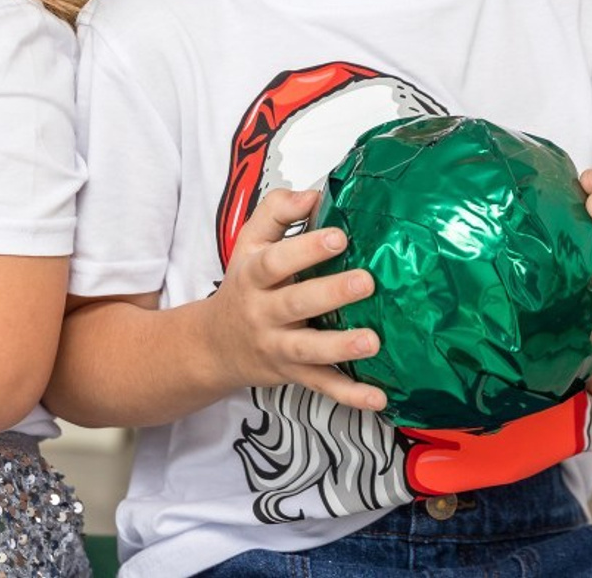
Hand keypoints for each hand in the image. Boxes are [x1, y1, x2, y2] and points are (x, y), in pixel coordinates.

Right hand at [201, 187, 385, 410]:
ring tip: (373, 341)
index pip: (275, 261)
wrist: (214, 344)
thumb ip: (276, 212)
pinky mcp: (293, 375)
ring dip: (340, 347)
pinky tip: (378, 397)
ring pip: (308, 349)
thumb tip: (312, 194)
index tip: (338, 236)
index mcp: (254, 276)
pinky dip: (349, 395)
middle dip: (330, 294)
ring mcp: (277, 347)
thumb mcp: (248, 243)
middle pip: (294, 303)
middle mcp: (263, 312)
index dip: (305, 249)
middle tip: (366, 281)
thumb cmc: (244, 285)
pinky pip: (321, 386)